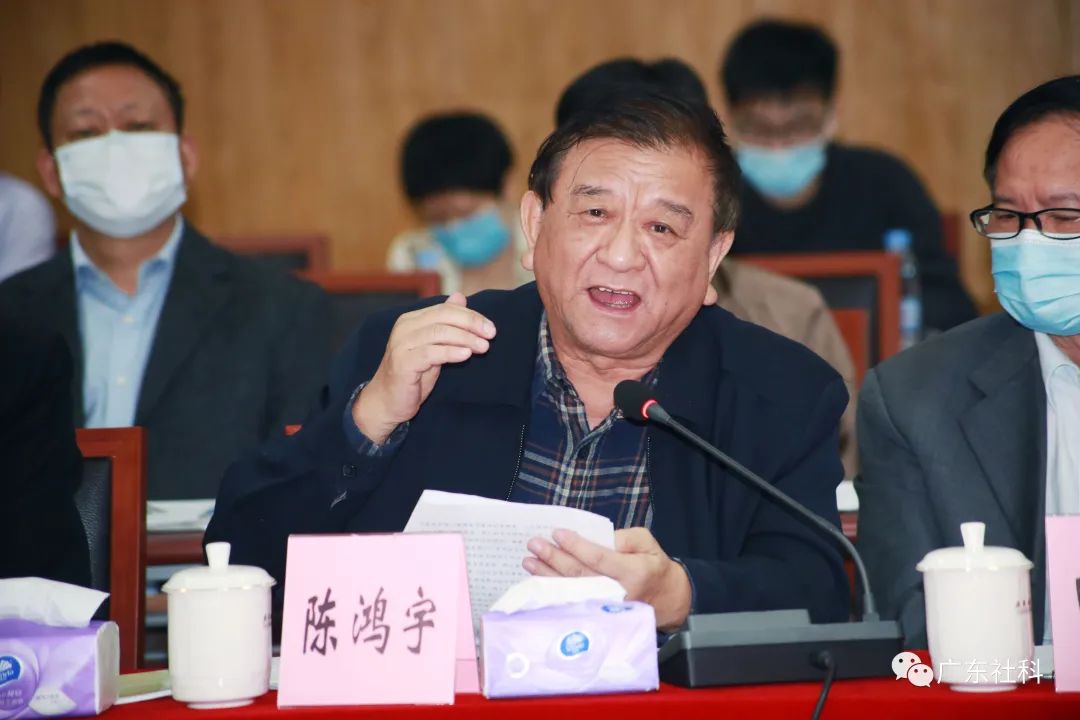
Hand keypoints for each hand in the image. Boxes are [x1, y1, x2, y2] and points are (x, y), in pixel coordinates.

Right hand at [352, 293, 495, 443]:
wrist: (387, 401)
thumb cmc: (413, 374)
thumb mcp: (433, 346)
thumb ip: (445, 324)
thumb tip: (460, 297)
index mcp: (412, 320)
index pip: (445, 309)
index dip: (470, 316)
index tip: (490, 327)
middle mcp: (404, 328)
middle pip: (443, 317)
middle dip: (471, 324)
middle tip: (491, 334)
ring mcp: (402, 344)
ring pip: (439, 333)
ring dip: (466, 339)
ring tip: (484, 347)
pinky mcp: (403, 362)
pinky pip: (431, 353)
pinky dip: (451, 352)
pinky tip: (466, 355)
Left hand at [523, 527, 691, 631]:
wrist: (665, 599)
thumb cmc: (651, 565)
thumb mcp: (646, 542)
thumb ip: (624, 537)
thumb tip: (595, 538)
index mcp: (634, 572)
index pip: (600, 558)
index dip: (577, 546)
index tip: (557, 533)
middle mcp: (619, 593)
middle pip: (581, 575)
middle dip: (555, 558)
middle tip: (534, 544)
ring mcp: (607, 609)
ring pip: (572, 591)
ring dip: (547, 575)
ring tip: (529, 561)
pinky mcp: (598, 615)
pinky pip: (572, 602)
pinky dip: (553, 591)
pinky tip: (538, 580)